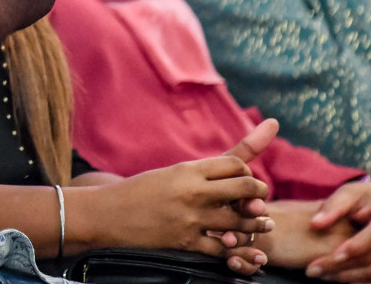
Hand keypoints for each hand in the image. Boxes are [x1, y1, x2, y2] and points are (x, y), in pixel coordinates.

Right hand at [82, 138, 270, 261]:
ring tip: (261, 224)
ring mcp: (190, 219)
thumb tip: (269, 125)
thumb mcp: (173, 172)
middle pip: (247, 189)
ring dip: (257, 225)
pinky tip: (239, 244)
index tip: (242, 181)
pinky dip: (238, 250)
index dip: (247, 173)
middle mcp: (192, 192)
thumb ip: (212, 164)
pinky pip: (224, 249)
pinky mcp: (186, 243)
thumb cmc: (141, 190)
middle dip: (260, 196)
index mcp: (187, 170)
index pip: (237, 164)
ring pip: (242, 221)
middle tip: (258, 202)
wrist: (106, 214)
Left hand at [307, 180, 370, 279]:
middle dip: (342, 266)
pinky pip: (370, 276)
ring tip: (320, 274)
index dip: (356, 246)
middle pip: (370, 258)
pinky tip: (334, 277)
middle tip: (312, 270)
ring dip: (346, 275)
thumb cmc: (364, 199)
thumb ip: (336, 205)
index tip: (336, 255)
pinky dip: (353, 278)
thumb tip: (315, 224)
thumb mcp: (352, 194)